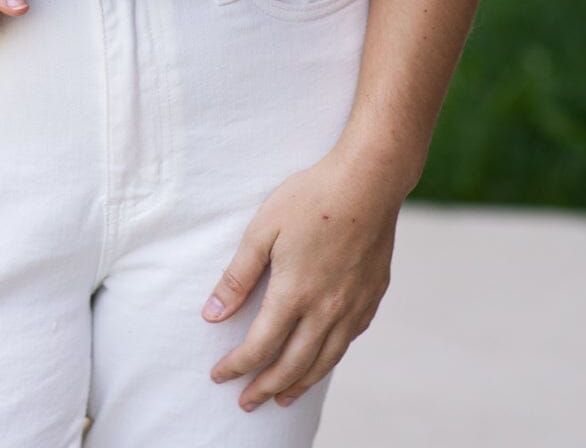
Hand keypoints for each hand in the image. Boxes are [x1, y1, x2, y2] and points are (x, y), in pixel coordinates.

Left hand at [200, 146, 401, 410]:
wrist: (369, 181)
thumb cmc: (311, 197)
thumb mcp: (263, 228)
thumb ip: (238, 275)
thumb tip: (213, 315)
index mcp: (294, 293)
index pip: (260, 347)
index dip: (237, 366)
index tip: (218, 376)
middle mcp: (326, 310)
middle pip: (292, 365)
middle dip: (265, 388)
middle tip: (246, 403)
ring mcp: (353, 306)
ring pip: (324, 361)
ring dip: (299, 384)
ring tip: (282, 398)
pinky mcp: (372, 297)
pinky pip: (348, 341)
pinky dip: (330, 359)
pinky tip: (322, 360)